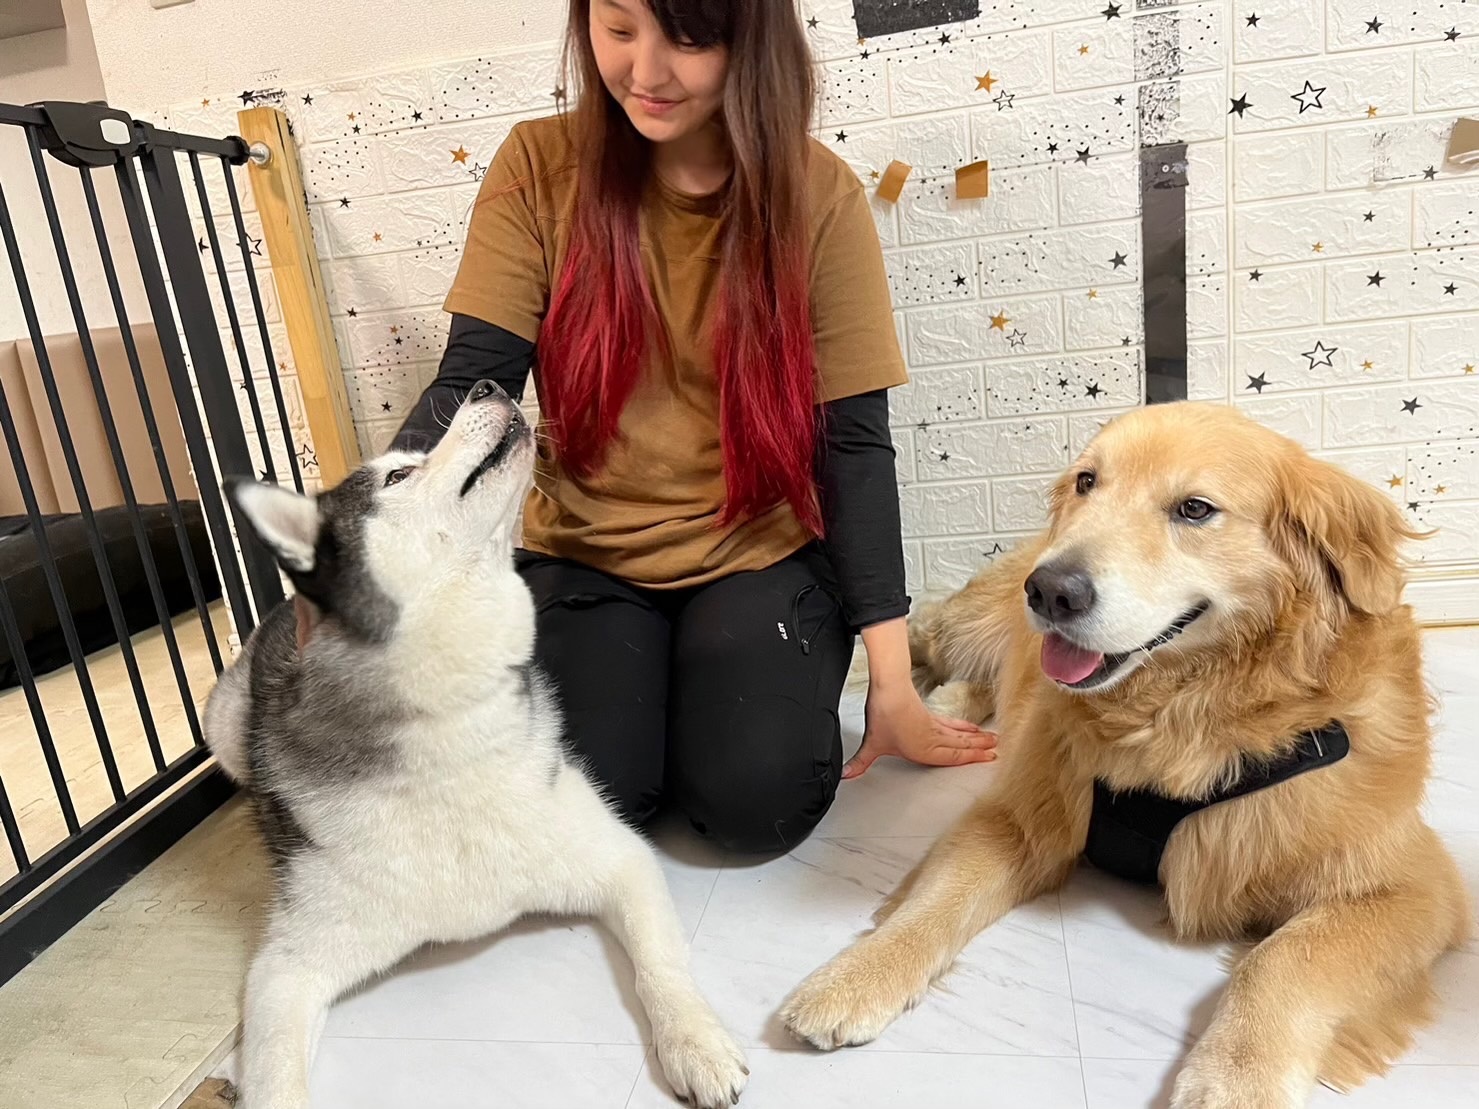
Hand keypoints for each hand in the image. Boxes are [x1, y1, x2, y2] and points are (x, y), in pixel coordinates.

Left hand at [843, 681, 996, 779]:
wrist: (889, 689)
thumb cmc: (884, 715)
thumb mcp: (872, 744)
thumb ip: (861, 762)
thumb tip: (845, 774)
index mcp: (923, 750)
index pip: (953, 757)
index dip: (972, 758)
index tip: (989, 758)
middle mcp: (933, 739)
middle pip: (961, 745)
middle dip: (980, 749)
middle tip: (998, 750)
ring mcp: (934, 726)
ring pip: (960, 735)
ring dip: (976, 738)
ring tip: (993, 739)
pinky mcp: (930, 715)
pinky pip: (952, 724)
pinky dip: (963, 726)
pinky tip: (970, 727)